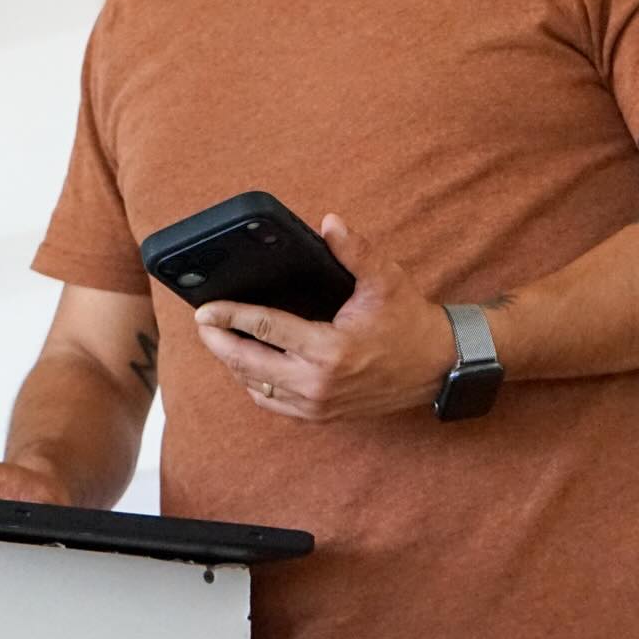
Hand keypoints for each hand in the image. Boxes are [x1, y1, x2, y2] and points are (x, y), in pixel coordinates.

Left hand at [192, 213, 453, 422]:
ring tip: (220, 341)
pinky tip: (248, 367)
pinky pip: (273, 404)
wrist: (437, 367)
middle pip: (249, 363)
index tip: (205, 309)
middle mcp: (318, 383)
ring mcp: (318, 404)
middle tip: (202, 324)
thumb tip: (328, 222)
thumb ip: (354, 250)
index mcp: (330, 349)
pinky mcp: (321, 416)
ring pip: (257, 386)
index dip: (231, 316)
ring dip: (235, 364)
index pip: (266, 329)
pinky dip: (254, 385)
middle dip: (219, 343)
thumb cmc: (409, 321)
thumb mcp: (385, 279)